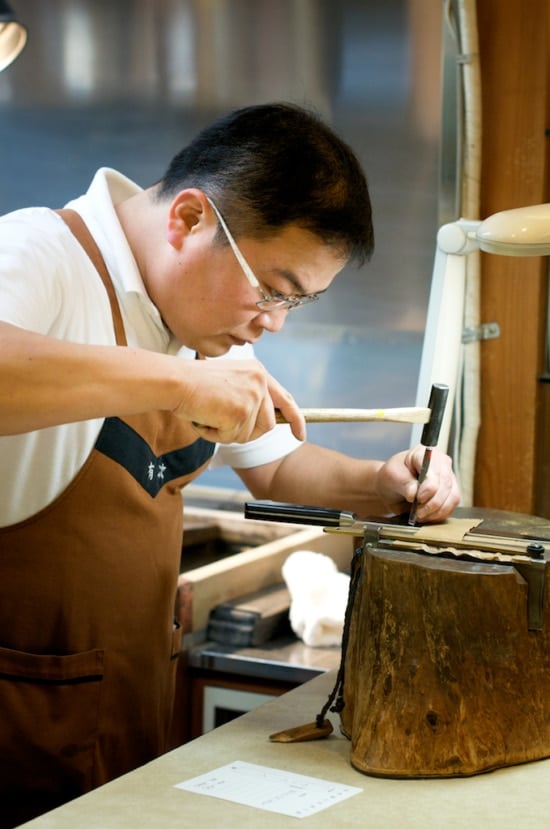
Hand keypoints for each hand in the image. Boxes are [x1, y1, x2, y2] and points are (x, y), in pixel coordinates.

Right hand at [173, 358, 305, 443]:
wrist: (175, 381)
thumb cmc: (194, 384)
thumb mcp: (230, 382)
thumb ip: (249, 396)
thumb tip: (264, 423)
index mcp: (259, 372)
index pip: (285, 399)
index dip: (296, 419)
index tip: (300, 435)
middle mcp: (260, 382)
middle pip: (267, 425)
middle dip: (247, 432)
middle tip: (221, 425)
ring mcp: (252, 397)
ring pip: (248, 435)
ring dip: (226, 433)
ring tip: (208, 415)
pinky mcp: (240, 413)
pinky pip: (231, 438)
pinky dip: (214, 435)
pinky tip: (203, 418)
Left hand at [375, 445, 459, 521]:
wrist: (392, 488)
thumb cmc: (392, 477)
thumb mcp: (392, 477)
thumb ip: (404, 483)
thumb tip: (414, 493)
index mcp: (425, 453)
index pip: (434, 471)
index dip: (429, 487)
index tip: (419, 498)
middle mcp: (441, 463)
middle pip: (445, 485)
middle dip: (431, 503)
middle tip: (417, 512)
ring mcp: (448, 477)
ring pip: (451, 497)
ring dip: (436, 511)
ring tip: (420, 515)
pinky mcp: (450, 492)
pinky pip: (451, 506)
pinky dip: (439, 514)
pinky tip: (427, 516)